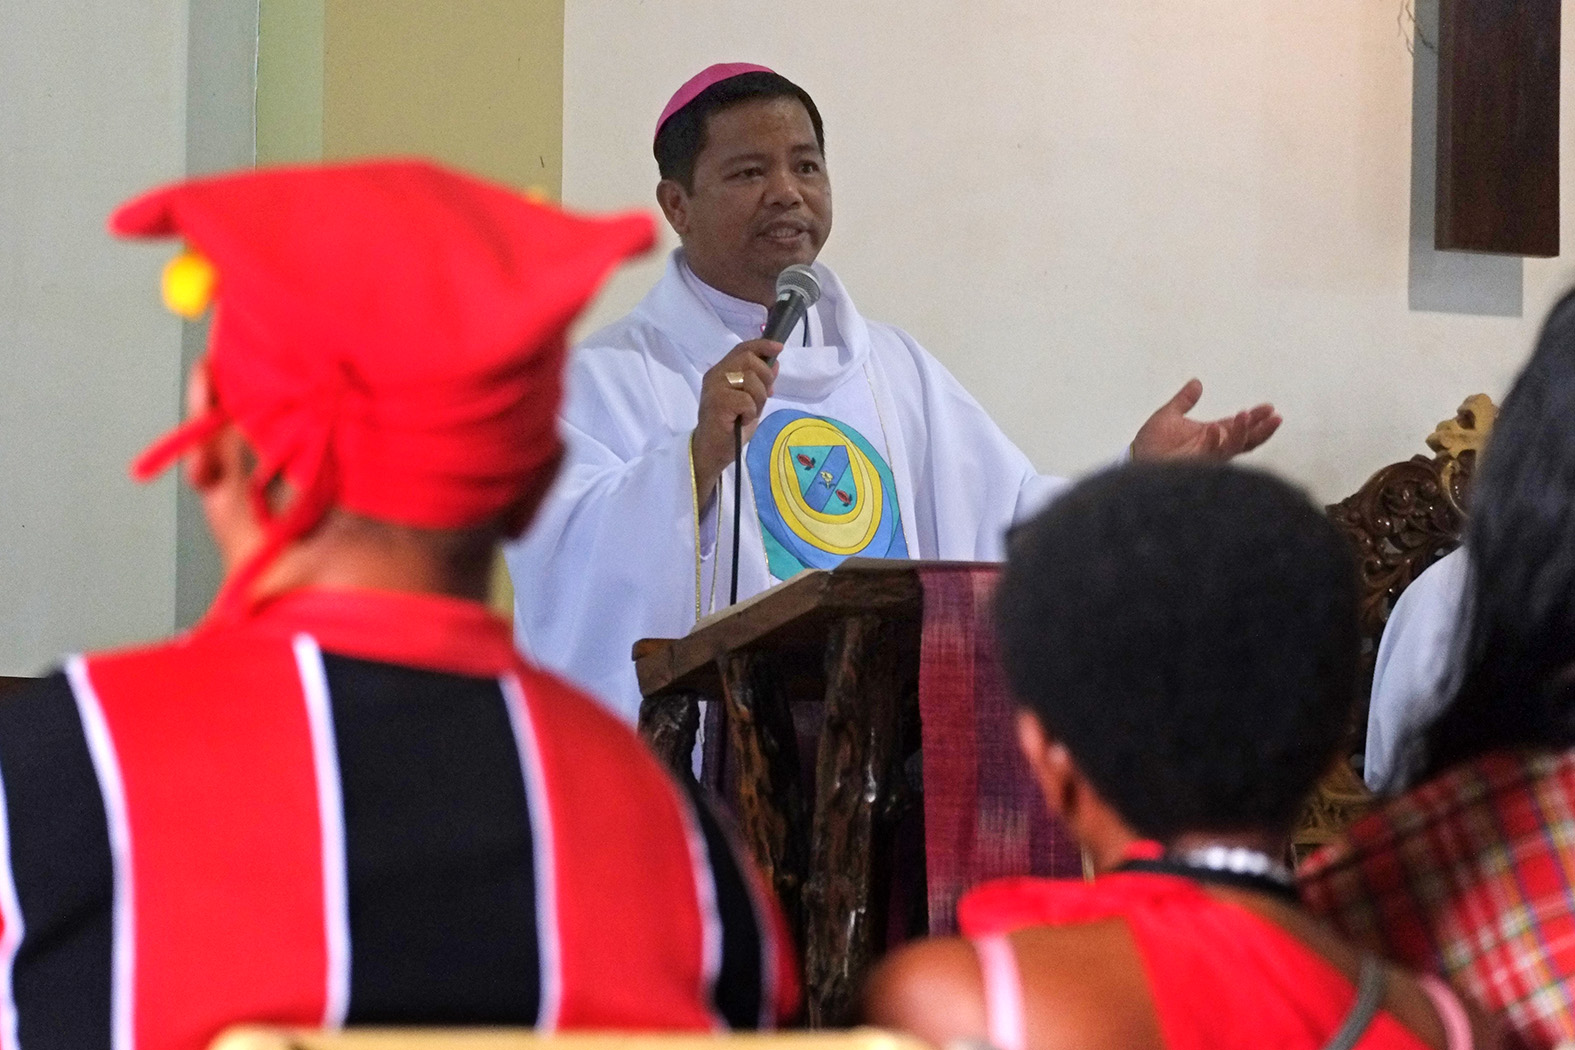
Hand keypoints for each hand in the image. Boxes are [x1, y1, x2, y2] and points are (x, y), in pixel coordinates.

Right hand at [692, 339, 781, 501]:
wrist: (713, 451)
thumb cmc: (730, 427)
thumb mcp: (751, 400)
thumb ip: (760, 382)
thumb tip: (775, 363)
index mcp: (721, 371)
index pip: (742, 348)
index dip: (762, 345)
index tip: (779, 347)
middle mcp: (715, 375)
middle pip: (748, 359)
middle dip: (765, 376)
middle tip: (765, 394)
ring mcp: (714, 387)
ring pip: (750, 379)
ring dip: (758, 398)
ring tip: (749, 412)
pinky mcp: (718, 402)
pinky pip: (746, 399)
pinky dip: (750, 412)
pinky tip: (742, 420)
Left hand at [1130, 379, 1280, 461]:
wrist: (1136, 458)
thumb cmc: (1151, 442)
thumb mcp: (1168, 415)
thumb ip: (1184, 400)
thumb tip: (1196, 383)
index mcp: (1211, 435)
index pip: (1238, 426)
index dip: (1254, 417)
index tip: (1269, 407)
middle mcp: (1213, 447)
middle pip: (1245, 440)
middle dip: (1261, 429)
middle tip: (1274, 417)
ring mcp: (1207, 458)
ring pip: (1233, 448)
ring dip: (1241, 433)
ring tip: (1245, 416)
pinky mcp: (1197, 467)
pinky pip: (1212, 456)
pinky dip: (1215, 442)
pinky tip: (1214, 428)